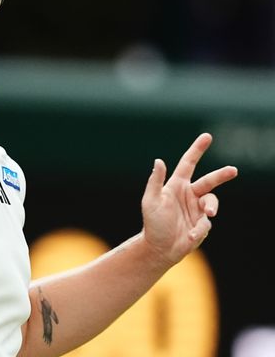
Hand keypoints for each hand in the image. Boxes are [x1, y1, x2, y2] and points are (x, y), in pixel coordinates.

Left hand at [141, 133, 237, 264]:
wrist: (160, 248)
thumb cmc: (152, 223)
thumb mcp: (151, 201)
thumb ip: (155, 181)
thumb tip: (158, 161)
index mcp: (176, 186)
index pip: (188, 164)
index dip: (197, 150)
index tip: (207, 136)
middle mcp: (189, 195)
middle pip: (209, 181)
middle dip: (222, 175)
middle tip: (233, 170)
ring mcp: (197, 209)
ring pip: (212, 202)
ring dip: (211, 207)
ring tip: (209, 213)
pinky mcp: (203, 223)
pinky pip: (207, 223)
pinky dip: (199, 229)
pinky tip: (189, 235)